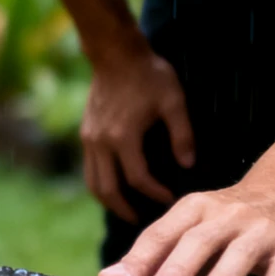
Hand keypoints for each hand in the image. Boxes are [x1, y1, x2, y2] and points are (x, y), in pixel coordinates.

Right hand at [81, 43, 195, 222]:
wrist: (115, 54)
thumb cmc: (148, 75)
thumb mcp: (174, 101)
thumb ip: (182, 134)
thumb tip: (188, 165)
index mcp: (123, 137)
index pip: (137, 178)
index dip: (155, 193)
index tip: (171, 199)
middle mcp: (101, 142)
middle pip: (108, 189)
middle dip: (125, 209)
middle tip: (144, 221)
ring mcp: (90, 139)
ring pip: (93, 182)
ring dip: (109, 201)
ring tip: (127, 210)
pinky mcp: (86, 134)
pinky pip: (90, 169)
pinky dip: (101, 184)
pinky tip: (116, 186)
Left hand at [97, 173, 274, 275]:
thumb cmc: (229, 220)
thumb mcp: (192, 227)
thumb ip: (153, 254)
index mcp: (196, 208)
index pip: (163, 232)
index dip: (141, 258)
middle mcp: (227, 215)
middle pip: (198, 240)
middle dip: (177, 268)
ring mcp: (262, 230)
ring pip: (240, 253)